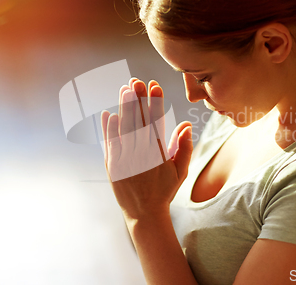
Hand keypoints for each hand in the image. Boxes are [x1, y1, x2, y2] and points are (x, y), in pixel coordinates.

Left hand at [101, 78, 192, 219]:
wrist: (144, 214)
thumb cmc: (165, 191)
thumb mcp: (180, 171)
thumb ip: (184, 147)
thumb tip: (186, 125)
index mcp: (159, 154)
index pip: (157, 121)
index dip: (155, 102)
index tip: (154, 86)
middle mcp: (142, 155)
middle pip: (138, 121)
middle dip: (137, 99)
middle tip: (135, 81)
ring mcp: (125, 160)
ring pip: (123, 129)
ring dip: (123, 108)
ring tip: (124, 90)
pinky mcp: (112, 166)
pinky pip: (110, 143)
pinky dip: (109, 128)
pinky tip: (109, 114)